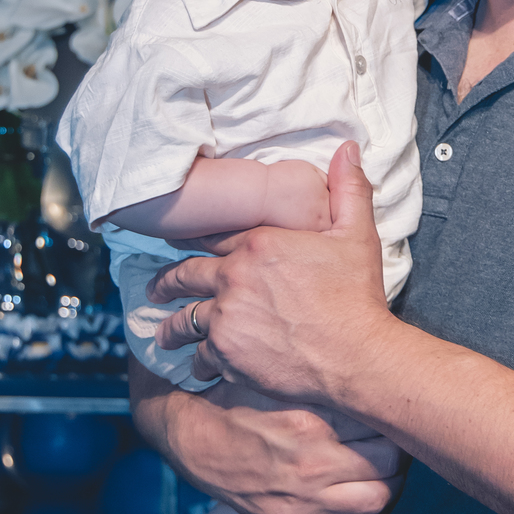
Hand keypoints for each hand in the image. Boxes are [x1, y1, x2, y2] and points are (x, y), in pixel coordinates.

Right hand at [130, 357, 404, 513]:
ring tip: (386, 472)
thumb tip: (373, 369)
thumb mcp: (280, 377)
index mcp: (312, 421)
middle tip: (400, 443)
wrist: (191, 437)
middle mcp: (312, 464)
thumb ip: (324, 379)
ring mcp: (302, 500)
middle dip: (402, 455)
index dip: (396, 419)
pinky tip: (364, 501)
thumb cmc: (240, 397)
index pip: (383, 426)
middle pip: (391, 466)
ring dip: (390, 488)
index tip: (395, 413)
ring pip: (378, 502)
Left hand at [146, 141, 397, 406]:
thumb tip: (347, 149)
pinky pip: (201, 355)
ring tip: (164, 335)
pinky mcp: (227, 353)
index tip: (181, 243)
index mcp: (259, 243)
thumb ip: (348, 190)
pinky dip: (198, 361)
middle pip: (187, 275)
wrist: (356, 355)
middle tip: (156, 287)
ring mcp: (226, 316)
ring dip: (173, 327)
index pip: (215, 236)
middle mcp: (234, 277)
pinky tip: (197, 365)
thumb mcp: (357, 235)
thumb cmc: (356, 298)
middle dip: (168, 281)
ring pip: (186, 319)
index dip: (197, 239)